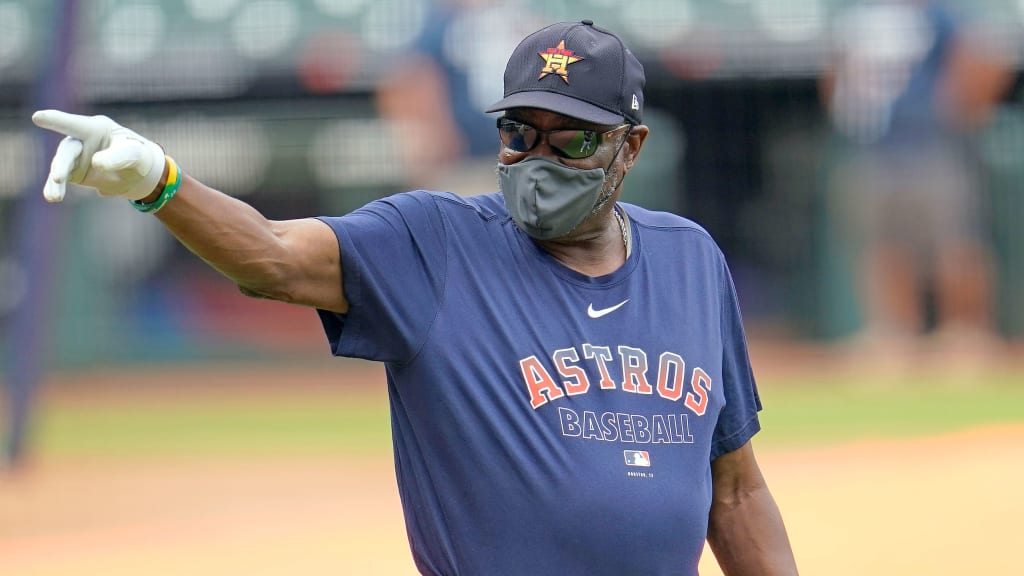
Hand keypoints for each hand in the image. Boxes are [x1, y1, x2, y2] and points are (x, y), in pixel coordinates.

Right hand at [32, 110, 165, 202]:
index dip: (55, 120)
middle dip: (62, 164)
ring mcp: (74, 156)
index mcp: (95, 128)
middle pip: (68, 150)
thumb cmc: (136, 155)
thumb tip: (95, 163)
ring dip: (56, 181)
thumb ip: (117, 157)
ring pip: (61, 166)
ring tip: (54, 197)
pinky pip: (60, 181)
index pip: (73, 124)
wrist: (135, 172)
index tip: (38, 117)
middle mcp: (80, 140)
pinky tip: (52, 197)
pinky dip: (55, 188)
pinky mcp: (72, 172)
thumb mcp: (134, 154)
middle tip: (58, 178)